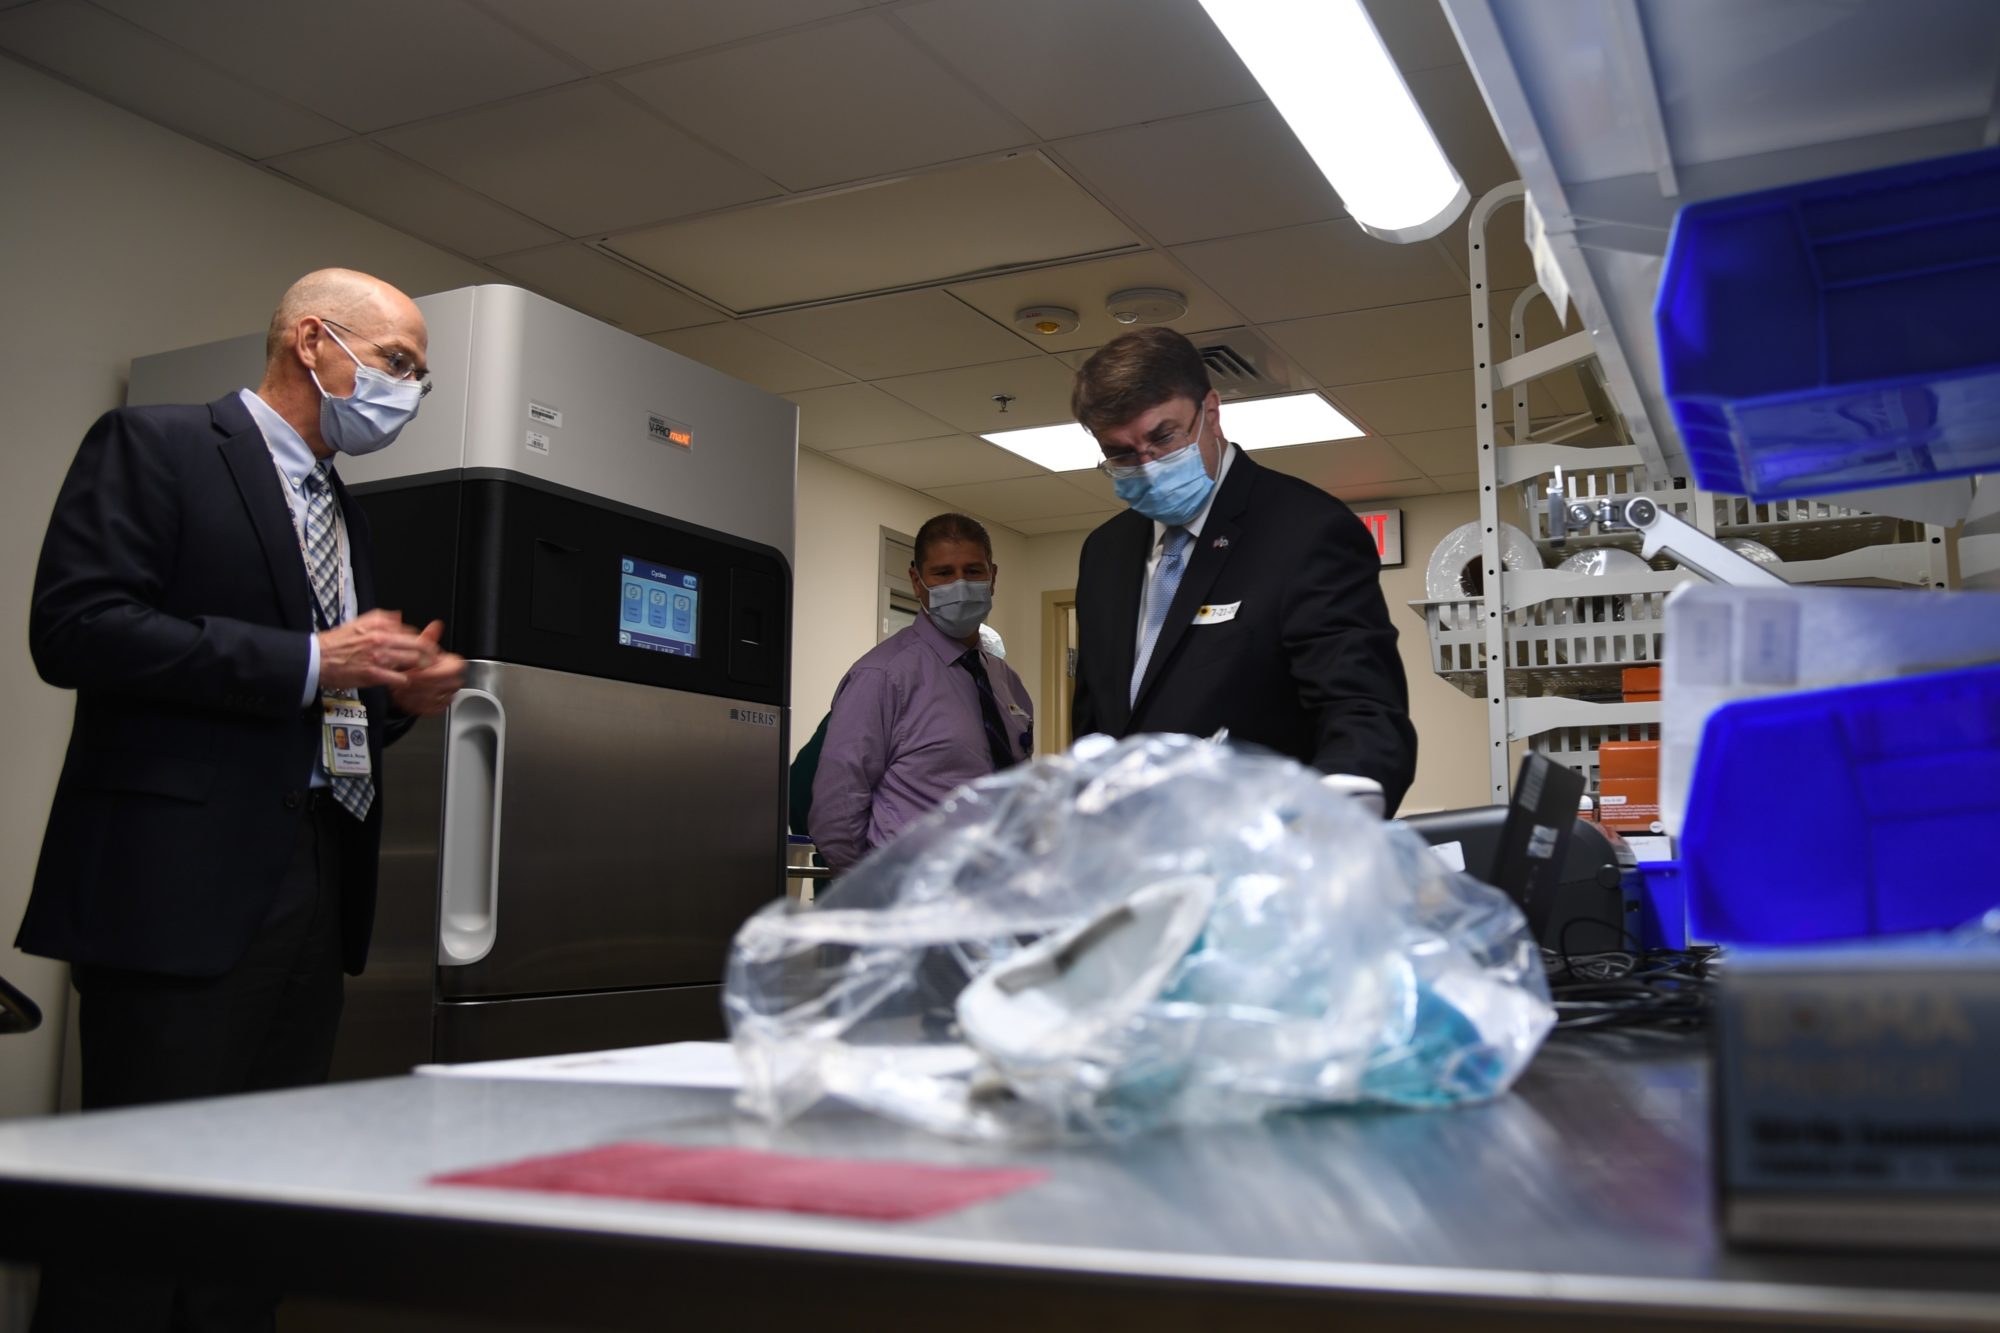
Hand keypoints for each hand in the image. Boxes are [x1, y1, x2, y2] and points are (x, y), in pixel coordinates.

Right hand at [317, 609, 434, 690]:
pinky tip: (400, 681)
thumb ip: (381, 619)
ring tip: (415, 672)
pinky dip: (403, 681)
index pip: (412, 632)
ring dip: (417, 668)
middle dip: (428, 654)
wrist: (316, 658)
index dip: (421, 642)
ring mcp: (378, 657)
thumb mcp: (359, 622)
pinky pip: (400, 678)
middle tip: (429, 661)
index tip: (425, 648)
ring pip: (412, 661)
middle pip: (419, 645)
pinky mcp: (373, 674)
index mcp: (379, 626)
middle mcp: (381, 639)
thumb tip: (399, 617)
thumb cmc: (336, 643)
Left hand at [388, 621, 464, 716]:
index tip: (413, 672)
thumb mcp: (422, 647)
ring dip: (414, 695)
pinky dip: (415, 705)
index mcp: (455, 664)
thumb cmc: (419, 662)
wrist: (415, 680)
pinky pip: (429, 709)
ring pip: (435, 699)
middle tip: (404, 681)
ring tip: (399, 689)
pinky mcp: (438, 708)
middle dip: (421, 684)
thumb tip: (435, 625)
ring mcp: (448, 696)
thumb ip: (428, 638)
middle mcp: (454, 681)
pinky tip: (404, 698)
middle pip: (442, 685)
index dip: (431, 671)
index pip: (452, 670)